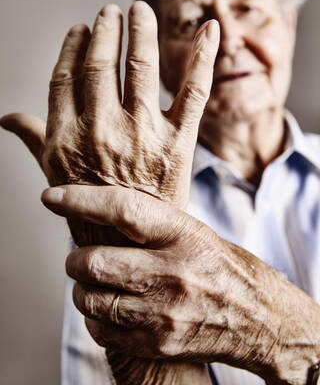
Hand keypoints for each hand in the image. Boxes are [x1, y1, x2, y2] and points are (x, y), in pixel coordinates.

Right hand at [0, 2, 218, 209]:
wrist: (129, 244)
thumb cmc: (89, 206)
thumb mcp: (54, 173)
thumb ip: (34, 138)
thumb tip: (7, 117)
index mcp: (66, 136)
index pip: (66, 77)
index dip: (73, 48)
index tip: (81, 29)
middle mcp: (101, 129)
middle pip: (102, 66)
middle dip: (106, 32)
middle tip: (111, 12)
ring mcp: (142, 134)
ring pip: (141, 68)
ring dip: (140, 32)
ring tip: (139, 11)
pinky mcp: (178, 142)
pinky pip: (194, 92)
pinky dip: (204, 58)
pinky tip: (210, 30)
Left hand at [42, 183, 319, 383]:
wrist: (258, 318)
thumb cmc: (223, 267)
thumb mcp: (195, 232)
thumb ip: (152, 224)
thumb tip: (102, 211)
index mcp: (183, 234)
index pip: (123, 210)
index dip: (81, 201)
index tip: (52, 198)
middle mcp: (173, 272)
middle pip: (96, 263)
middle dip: (76, 261)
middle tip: (79, 258)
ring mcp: (164, 312)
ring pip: (92, 300)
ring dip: (83, 290)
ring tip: (94, 284)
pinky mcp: (158, 341)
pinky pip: (103, 331)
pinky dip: (96, 318)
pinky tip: (110, 309)